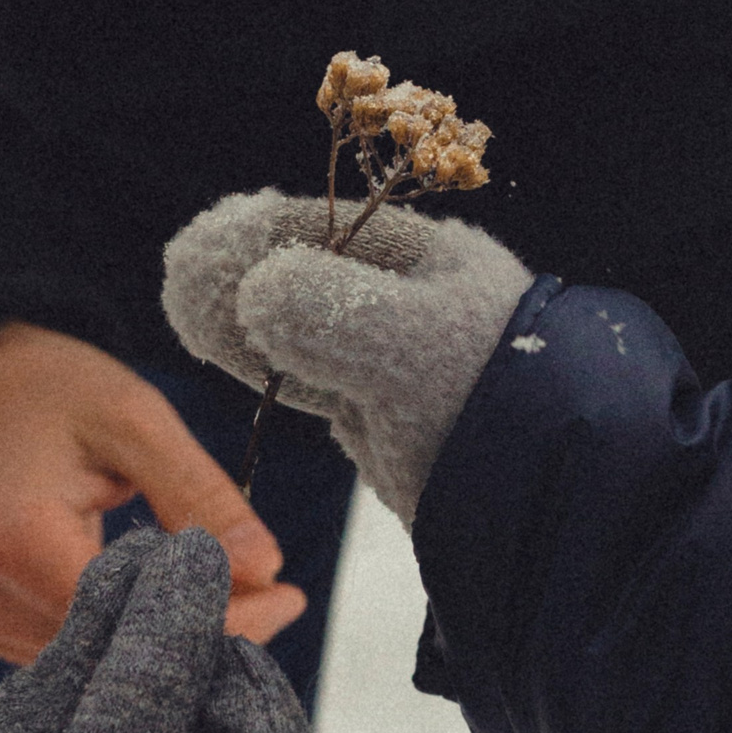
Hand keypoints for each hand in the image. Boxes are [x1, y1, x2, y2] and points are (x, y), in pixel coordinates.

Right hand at [0, 321, 306, 663]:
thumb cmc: (50, 392)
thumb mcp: (135, 418)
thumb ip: (198, 493)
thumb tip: (267, 569)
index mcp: (18, 540)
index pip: (134, 616)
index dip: (219, 618)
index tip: (289, 595)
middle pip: (123, 655)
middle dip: (209, 634)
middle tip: (280, 595)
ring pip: (111, 665)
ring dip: (180, 635)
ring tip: (240, 588)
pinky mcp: (7, 629)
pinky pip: (92, 655)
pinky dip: (145, 631)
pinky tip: (185, 596)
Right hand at [162, 189, 533, 522]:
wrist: (552, 504)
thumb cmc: (492, 406)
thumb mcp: (413, 346)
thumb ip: (331, 308)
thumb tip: (255, 288)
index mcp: (437, 263)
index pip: (335, 228)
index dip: (262, 231)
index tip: (202, 241)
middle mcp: (416, 303)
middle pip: (312, 273)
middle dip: (243, 271)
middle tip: (179, 269)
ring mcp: (399, 360)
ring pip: (304, 326)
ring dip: (242, 316)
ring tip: (182, 303)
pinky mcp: (386, 415)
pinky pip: (312, 373)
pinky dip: (265, 358)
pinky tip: (222, 344)